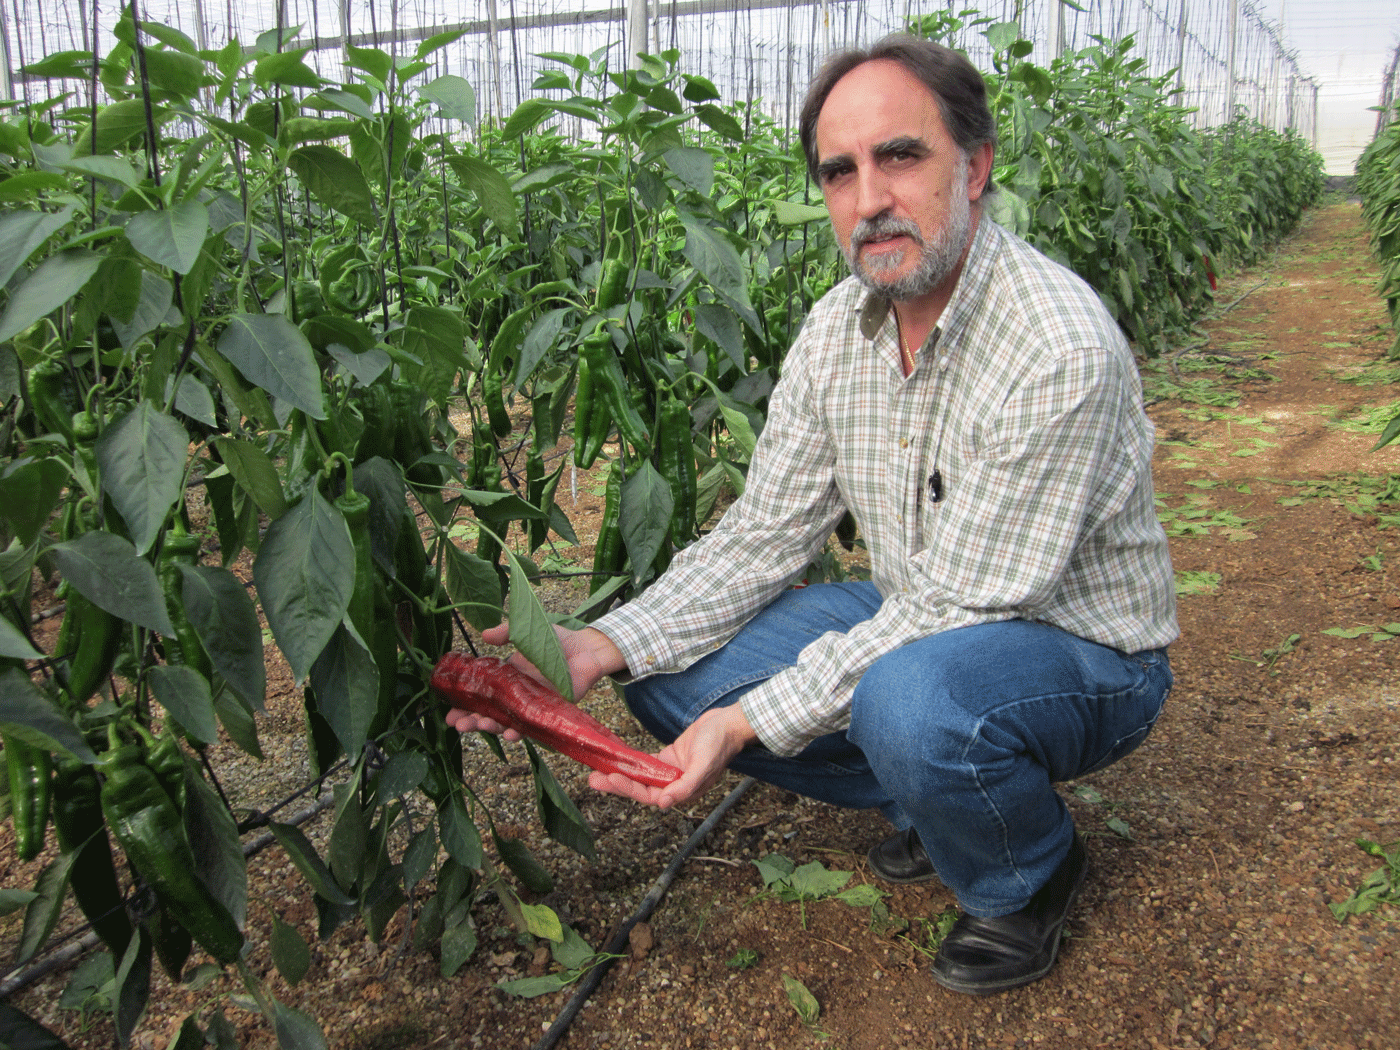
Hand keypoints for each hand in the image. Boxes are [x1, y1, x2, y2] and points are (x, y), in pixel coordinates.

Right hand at [445, 621, 626, 739]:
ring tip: (480, 727)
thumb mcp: (526, 632)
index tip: (448, 711)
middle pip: (489, 713)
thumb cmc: (555, 640)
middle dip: (472, 721)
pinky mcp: (550, 713)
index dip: (464, 705)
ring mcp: (532, 706)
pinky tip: (510, 734)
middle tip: (457, 724)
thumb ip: (505, 632)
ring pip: (507, 723)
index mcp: (506, 678)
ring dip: (492, 728)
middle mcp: (516, 696)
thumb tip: (483, 634)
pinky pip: (533, 727)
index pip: (480, 695)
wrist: (587, 648)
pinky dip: (521, 732)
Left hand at [589, 704, 757, 809]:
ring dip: (620, 775)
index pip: (650, 795)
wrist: (728, 724)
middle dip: (616, 785)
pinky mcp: (668, 758)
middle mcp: (674, 785)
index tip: (612, 778)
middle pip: (640, 789)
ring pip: (640, 777)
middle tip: (592, 780)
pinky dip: (632, 763)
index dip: (629, 788)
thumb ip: (686, 786)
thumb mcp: (703, 765)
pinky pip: (646, 764)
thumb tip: (664, 803)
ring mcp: (670, 772)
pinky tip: (616, 761)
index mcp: (683, 791)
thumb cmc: (718, 744)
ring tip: (597, 772)